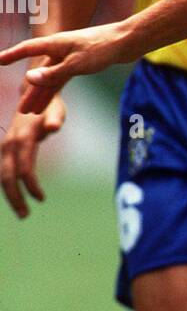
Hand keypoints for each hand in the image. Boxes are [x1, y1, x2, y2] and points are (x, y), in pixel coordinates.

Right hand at [0, 21, 131, 113]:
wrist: (127, 42)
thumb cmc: (103, 48)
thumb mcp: (76, 63)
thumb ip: (52, 73)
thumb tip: (29, 79)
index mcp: (55, 44)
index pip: (27, 49)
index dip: (12, 55)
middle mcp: (60, 49)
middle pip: (40, 72)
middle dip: (31, 92)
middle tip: (22, 110)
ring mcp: (70, 56)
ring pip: (51, 78)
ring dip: (43, 95)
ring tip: (34, 112)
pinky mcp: (82, 62)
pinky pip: (63, 79)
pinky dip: (56, 91)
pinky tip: (52, 102)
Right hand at [1, 95, 65, 216]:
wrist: (32, 94)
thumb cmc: (49, 105)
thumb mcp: (57, 110)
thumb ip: (55, 120)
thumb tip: (54, 128)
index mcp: (23, 139)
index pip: (25, 169)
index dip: (32, 186)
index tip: (42, 199)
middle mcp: (10, 144)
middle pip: (8, 177)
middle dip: (15, 198)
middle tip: (25, 216)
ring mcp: (5, 147)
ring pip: (3, 177)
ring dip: (10, 196)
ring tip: (23, 213)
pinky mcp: (5, 149)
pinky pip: (3, 172)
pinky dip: (7, 186)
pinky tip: (16, 199)